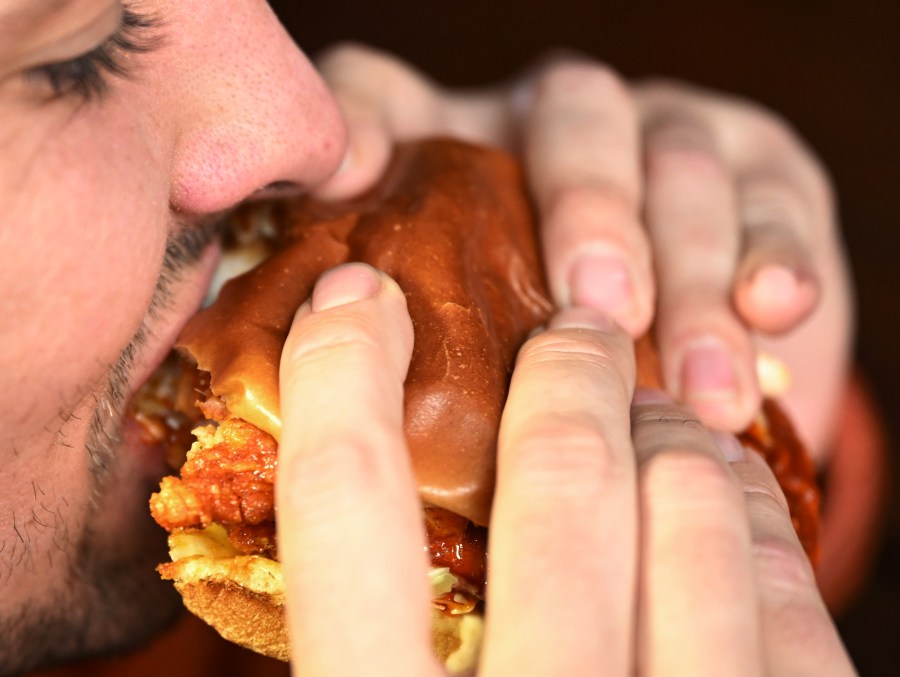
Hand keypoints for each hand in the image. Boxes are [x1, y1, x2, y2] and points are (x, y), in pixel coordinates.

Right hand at [275, 263, 852, 674]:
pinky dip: (751, 512)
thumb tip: (340, 526)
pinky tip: (729, 488)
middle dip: (560, 370)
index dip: (340, 376)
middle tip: (572, 329)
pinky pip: (785, 592)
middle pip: (557, 479)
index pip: (347, 509)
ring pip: (690, 509)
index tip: (352, 301)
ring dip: (669, 430)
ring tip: (656, 406)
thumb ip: (357, 656)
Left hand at [312, 45, 851, 456]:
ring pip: (683, 168)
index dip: (368, 119)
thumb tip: (323, 363)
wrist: (680, 364)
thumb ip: (408, 329)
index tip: (356, 176)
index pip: (399, 96)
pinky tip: (773, 311)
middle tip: (601, 309)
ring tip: (698, 389)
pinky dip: (776, 253)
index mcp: (469, 148)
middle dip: (591, 211)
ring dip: (693, 277)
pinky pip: (777, 198)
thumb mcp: (468, 350)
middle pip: (574, 117)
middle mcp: (564, 123)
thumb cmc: (546, 362)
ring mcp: (669, 140)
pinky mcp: (762, 172)